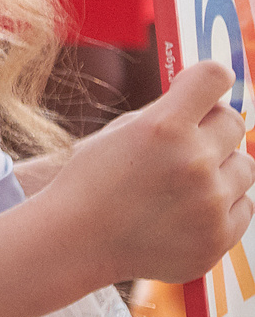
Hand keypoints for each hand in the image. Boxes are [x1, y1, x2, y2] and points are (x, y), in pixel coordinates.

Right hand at [44, 61, 254, 284]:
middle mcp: (194, 162)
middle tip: (187, 142)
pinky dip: (221, 205)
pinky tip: (185, 210)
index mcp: (164, 127)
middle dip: (212, 127)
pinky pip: (242, 206)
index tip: (202, 87)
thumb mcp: (121, 132)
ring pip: (245, 167)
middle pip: (234, 123)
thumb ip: (169, 114)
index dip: (209, 77)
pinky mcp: (219, 237)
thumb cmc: (93, 181)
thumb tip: (210, 101)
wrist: (78, 240)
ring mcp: (210, 203)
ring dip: (221, 168)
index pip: (214, 77)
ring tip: (183, 183)